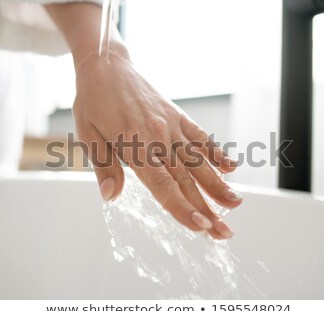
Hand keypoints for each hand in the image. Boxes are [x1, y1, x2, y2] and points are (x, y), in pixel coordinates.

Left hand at [45, 3, 242, 238]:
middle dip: (206, 208)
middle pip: (186, 179)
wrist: (106, 65)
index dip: (181, 207)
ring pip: (198, 161)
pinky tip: (231, 167)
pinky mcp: (178, 115)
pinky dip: (215, 152)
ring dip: (217, 185)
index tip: (200, 226)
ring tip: (235, 205)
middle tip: (224, 232)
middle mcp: (158, 136)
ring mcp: (171, 125)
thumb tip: (111, 197)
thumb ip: (104, 167)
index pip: (162, 184)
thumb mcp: (88, 135)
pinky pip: (200, 136)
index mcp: (135, 144)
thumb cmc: (93, 101)